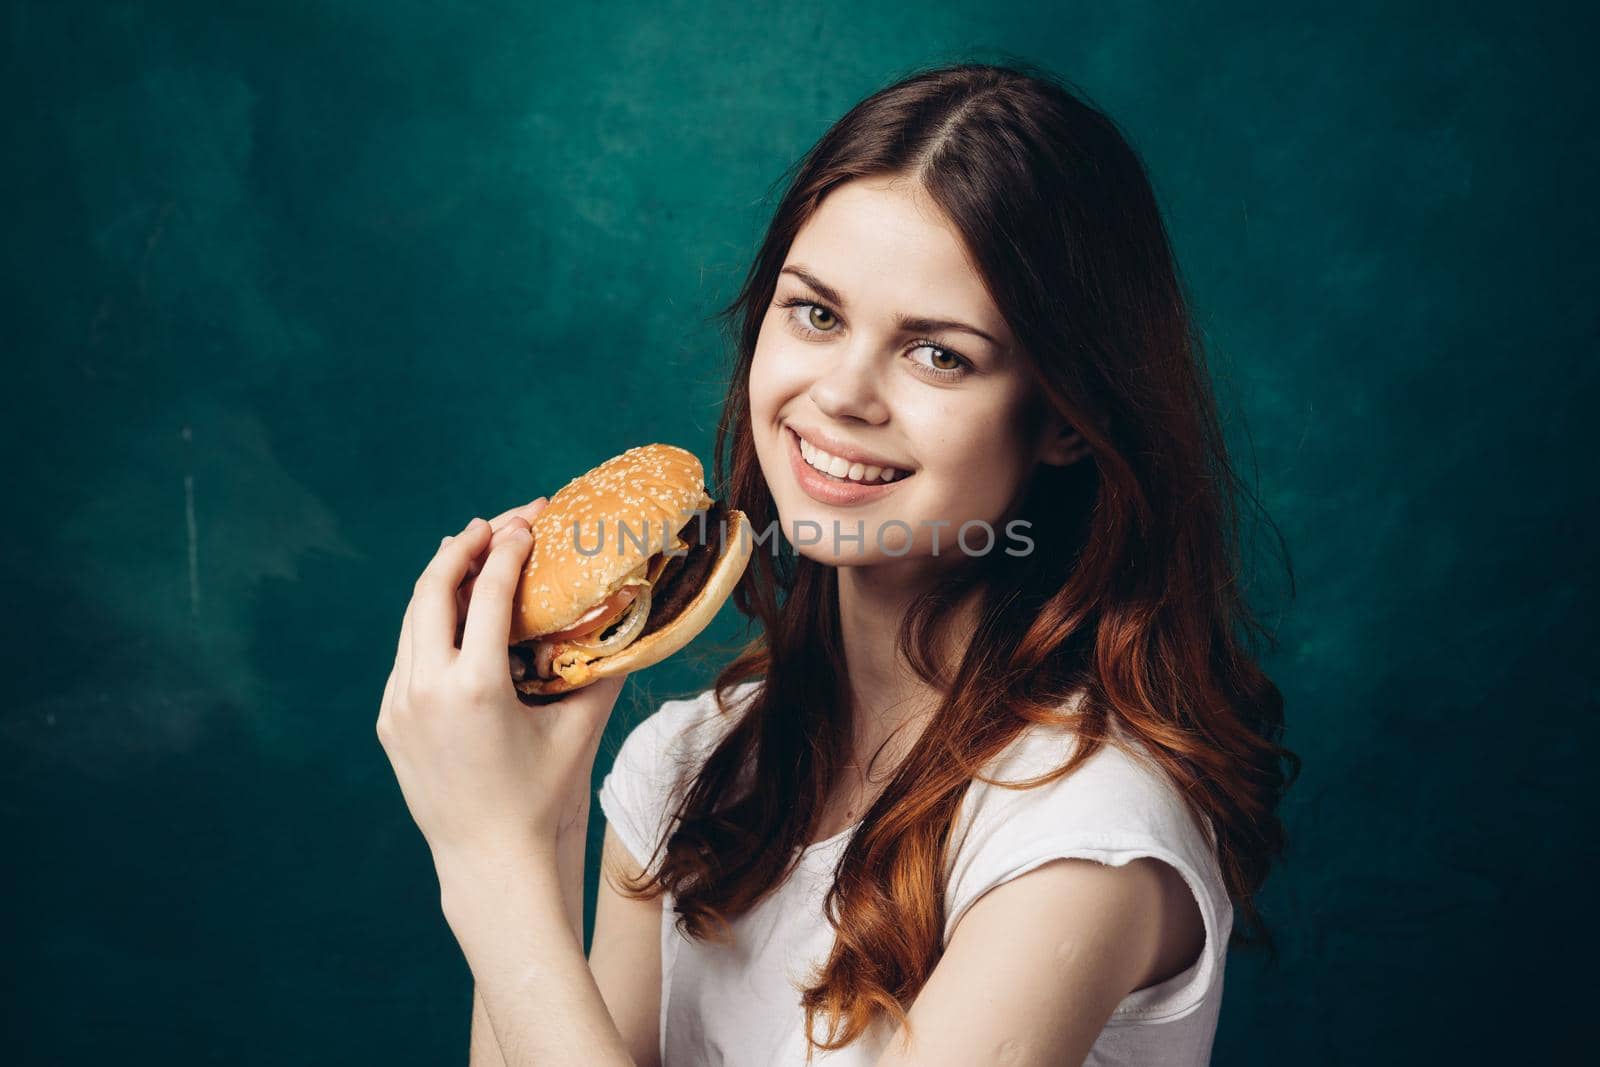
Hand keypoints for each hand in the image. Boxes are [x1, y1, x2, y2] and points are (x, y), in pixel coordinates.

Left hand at [376, 499, 627, 869]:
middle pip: (433, 591)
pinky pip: (408, 655)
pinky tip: (452, 612)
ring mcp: (400, 705)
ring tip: (468, 552)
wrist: (490, 861)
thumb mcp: (578, 728)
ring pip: (413, 620)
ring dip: (441, 581)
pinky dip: (430, 623)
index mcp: (476, 687)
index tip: (526, 523)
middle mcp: (427, 689)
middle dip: (462, 548)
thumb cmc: (544, 797)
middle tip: (491, 524)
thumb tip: (636, 621)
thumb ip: (604, 670)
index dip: (509, 550)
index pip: (489, 594)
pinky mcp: (390, 721)